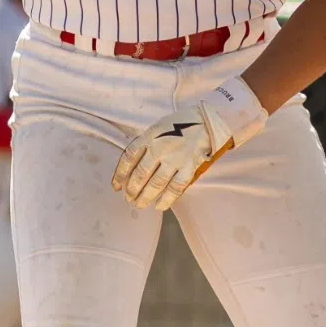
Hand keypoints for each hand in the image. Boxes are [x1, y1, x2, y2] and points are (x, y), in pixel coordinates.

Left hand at [112, 75, 267, 210]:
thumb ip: (147, 144)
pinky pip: (176, 187)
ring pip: (155, 183)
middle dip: (132, 189)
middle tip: (128, 198)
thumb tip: (133, 165)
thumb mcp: (159, 127)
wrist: (208, 120)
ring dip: (145, 196)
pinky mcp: (189, 166)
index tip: (116, 186)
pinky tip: (160, 206)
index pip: (128, 157)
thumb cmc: (182, 124)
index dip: (120, 174)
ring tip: (139, 204)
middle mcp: (159, 148)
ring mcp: (175, 158)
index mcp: (149, 136)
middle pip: (140, 173)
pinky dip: (167, 199)